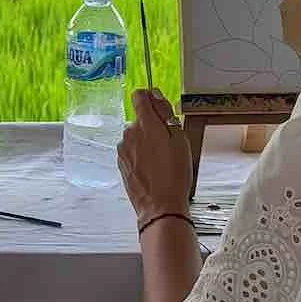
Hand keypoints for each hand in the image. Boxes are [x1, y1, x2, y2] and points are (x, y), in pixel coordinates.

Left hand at [119, 89, 191, 224]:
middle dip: (153, 125)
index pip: (139, 96)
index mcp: (145, 124)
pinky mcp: (120, 162)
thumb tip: (156, 96)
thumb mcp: (180, 140)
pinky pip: (132, 150)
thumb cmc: (174, 175)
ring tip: (162, 160)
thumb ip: (166, 114)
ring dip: (146, 141)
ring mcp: (123, 148)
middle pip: (140, 118)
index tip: (159, 107)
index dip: (150, 98)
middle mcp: (129, 133)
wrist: (160, 206)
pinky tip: (153, 168)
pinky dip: (141, 154)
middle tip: (169, 143)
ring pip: (136, 136)